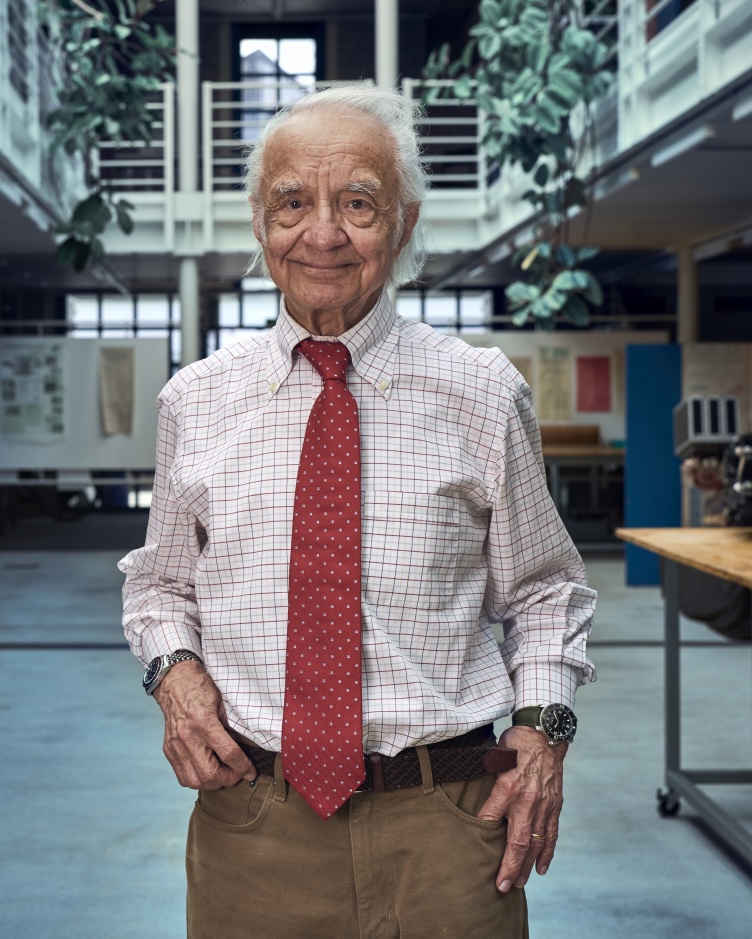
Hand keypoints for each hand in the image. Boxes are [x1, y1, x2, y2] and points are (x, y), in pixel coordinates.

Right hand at [152, 660, 256, 788]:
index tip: (251, 772)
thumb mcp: (222, 702)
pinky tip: (207, 770)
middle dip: (228, 779)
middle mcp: (188, 736)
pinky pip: (183, 776)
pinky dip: (197, 779)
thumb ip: (230, 726)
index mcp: (204, 722)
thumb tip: (245, 749)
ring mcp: (176, 745)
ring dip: (212, 783)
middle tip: (237, 773)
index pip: (228, 753)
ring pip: (194, 781)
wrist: (174, 681)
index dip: (243, 767)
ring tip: (222, 774)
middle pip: (209, 774)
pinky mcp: (169, 750)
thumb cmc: (201, 689)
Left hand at [477, 725, 567, 892]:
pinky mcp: (555, 805)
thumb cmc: (515, 745)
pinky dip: (547, 853)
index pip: (490, 818)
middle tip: (501, 887)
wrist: (545, 734)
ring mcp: (544, 805)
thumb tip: (477, 802)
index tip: (476, 854)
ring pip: (536, 843)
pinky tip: (541, 868)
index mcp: (508, 786)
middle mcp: (527, 800)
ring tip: (517, 883)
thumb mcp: (494, 758)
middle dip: (509, 867)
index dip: (481, 837)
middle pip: (518, 841)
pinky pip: (551, 834)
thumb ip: (487, 781)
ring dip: (527, 866)